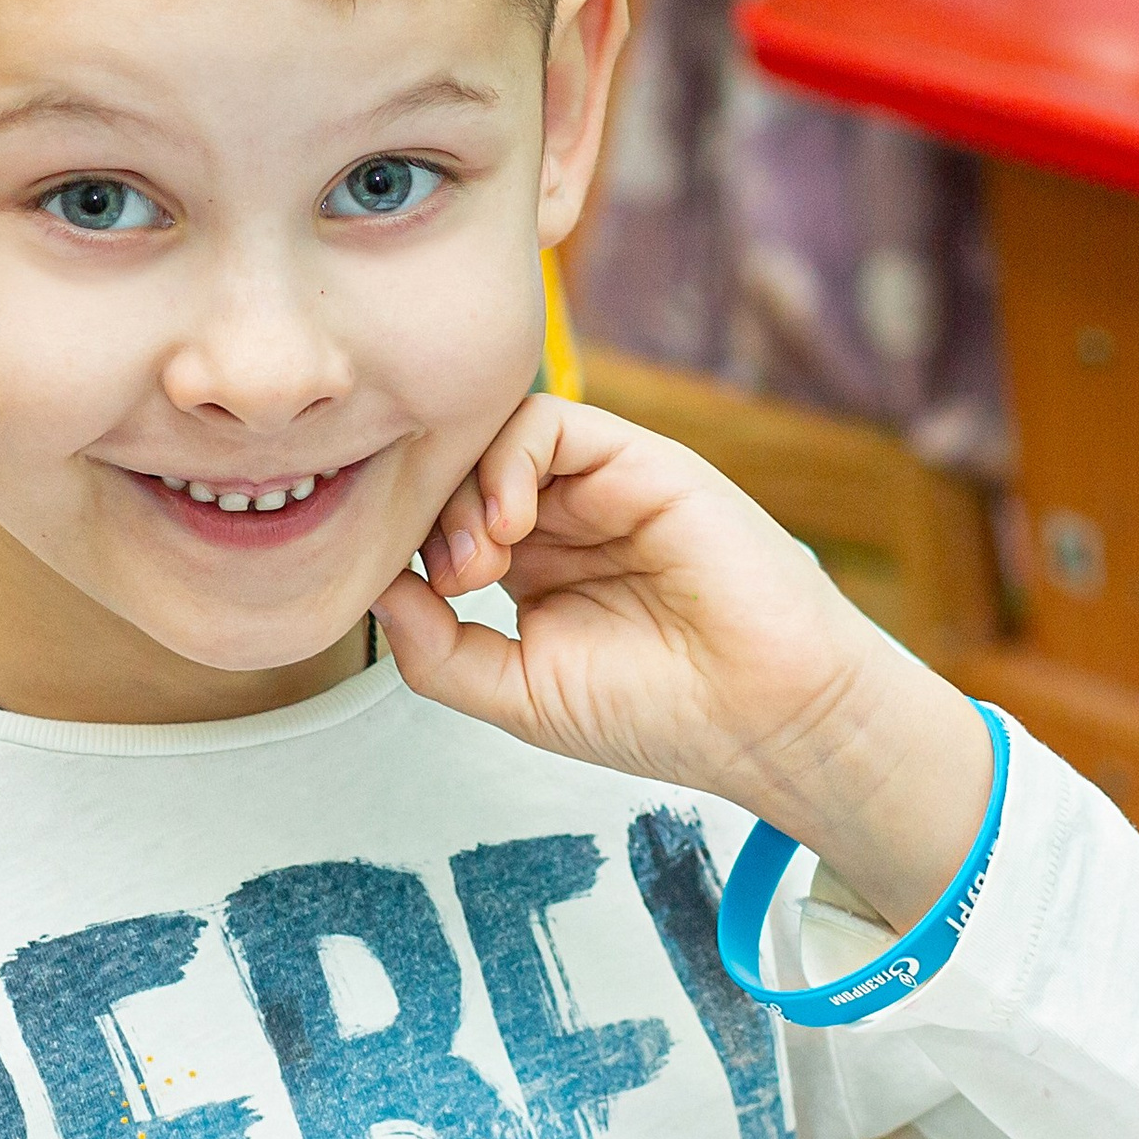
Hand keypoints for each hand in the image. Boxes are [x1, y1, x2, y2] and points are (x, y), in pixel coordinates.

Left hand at [375, 397, 992, 931]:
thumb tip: (374, 593)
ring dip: (464, 493)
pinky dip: (507, 461)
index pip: (439, 522)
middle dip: (430, 520)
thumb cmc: (655, 714)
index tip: (408, 599)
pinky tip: (509, 525)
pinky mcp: (640, 462)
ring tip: (479, 564)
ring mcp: (600, 488)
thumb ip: (436, 652)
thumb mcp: (518, 695)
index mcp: (533, 570)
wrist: (764, 717)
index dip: (407, 547)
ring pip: (494, 441)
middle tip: (451, 584)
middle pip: (457, 474)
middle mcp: (563, 520)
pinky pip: (550, 422)